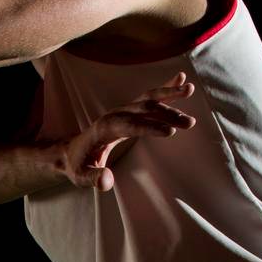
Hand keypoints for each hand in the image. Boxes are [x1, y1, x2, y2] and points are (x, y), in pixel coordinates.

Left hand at [61, 74, 195, 191]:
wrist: (71, 151)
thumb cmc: (77, 165)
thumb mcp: (80, 176)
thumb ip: (93, 178)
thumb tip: (107, 182)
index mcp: (104, 128)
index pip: (130, 126)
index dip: (149, 128)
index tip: (170, 131)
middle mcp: (115, 115)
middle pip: (143, 110)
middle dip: (167, 114)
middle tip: (189, 123)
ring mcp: (123, 111)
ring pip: (148, 99)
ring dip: (169, 94)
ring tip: (190, 90)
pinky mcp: (130, 111)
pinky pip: (149, 97)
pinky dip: (165, 88)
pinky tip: (181, 80)